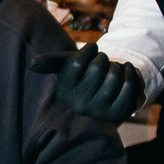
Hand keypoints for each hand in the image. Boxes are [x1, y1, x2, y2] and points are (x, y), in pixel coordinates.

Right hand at [27, 45, 146, 122]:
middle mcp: (78, 106)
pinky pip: (129, 85)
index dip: (89, 50)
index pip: (78, 62)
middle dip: (103, 58)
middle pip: (98, 66)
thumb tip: (32, 64)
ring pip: (114, 75)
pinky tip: (126, 71)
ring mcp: (99, 112)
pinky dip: (131, 72)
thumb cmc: (85, 72)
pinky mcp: (119, 114)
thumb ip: (49, 62)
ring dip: (117, 65)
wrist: (108, 88)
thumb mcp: (67, 63)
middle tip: (102, 64)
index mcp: (63, 92)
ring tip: (113, 70)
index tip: (91, 49)